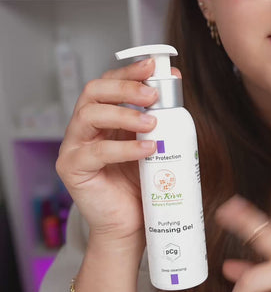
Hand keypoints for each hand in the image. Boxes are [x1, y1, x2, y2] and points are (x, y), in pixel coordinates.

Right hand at [56, 58, 180, 248]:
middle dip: (125, 88)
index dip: (129, 72)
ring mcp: (74, 147)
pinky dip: (125, 147)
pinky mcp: (73, 169)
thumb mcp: (155, 143)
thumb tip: (176, 81)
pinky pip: (97, 152)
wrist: (131, 225)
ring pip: (90, 115)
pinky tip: (148, 149)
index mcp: (103, 118)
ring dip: (124, 114)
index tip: (154, 66)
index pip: (109, 84)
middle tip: (153, 95)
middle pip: (94, 92)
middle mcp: (84, 128)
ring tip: (152, 122)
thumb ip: (161, 116)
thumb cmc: (142, 184)